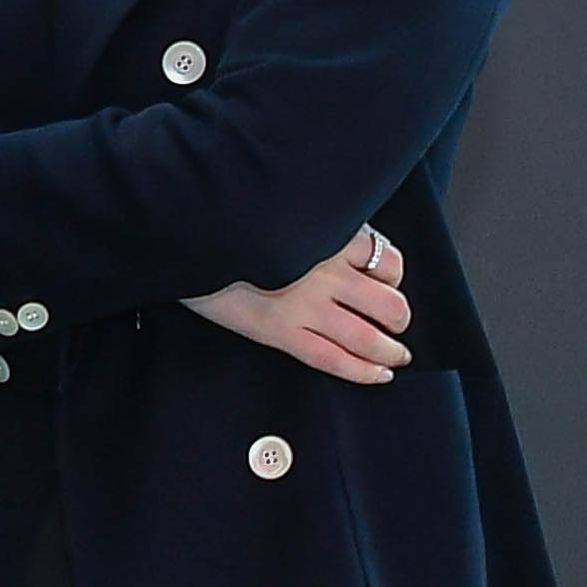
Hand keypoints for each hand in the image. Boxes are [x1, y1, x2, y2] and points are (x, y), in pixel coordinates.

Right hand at [187, 227, 412, 383]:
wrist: (187, 237)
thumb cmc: (236, 223)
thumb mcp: (289, 211)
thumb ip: (324, 229)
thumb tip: (356, 253)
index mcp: (331, 235)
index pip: (388, 261)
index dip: (395, 277)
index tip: (387, 284)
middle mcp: (325, 270)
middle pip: (389, 303)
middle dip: (399, 318)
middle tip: (396, 324)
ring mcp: (304, 304)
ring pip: (368, 336)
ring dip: (390, 350)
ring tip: (395, 354)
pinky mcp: (279, 330)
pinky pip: (333, 359)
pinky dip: (364, 371)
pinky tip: (379, 374)